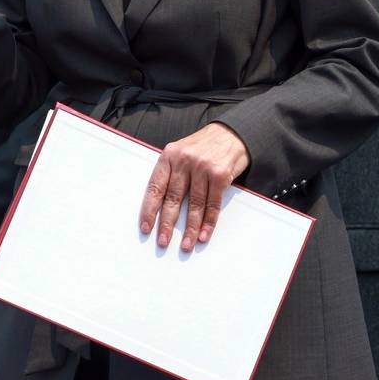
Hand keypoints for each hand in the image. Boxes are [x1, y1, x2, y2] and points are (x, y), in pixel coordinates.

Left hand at [141, 122, 249, 252]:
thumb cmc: (204, 147)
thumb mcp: (181, 152)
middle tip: (163, 242)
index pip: (155, 187)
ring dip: (190, 229)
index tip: (146, 228)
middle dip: (168, 224)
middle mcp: (184, 160)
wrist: (232, 133)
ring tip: (186, 245)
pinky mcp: (220, 175)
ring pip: (194, 205)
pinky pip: (212, 204)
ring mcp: (203, 167)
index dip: (149, 210)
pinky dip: (208, 222)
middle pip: (173, 199)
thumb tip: (160, 208)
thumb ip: (171, 173)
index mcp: (169, 155)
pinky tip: (203, 235)